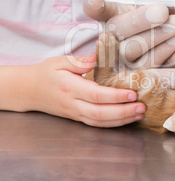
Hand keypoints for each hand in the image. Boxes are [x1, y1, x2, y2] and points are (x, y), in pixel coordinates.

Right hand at [0, 56, 144, 126]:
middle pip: (100, 113)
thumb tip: (100, 56)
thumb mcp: (60, 61)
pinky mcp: (78, 118)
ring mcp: (75, 114)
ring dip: (122, 120)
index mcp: (69, 87)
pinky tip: (128, 119)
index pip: (95, 94)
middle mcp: (72, 104)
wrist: (28, 91)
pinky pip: (97, 124)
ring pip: (100, 122)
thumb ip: (81, 60)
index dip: (115, 96)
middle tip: (142, 106)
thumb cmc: (46, 73)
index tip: (133, 93)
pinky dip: (114, 124)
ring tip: (140, 114)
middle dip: (123, 111)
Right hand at [83, 0, 174, 68]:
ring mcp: (123, 59)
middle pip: (117, 29)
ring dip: (156, 35)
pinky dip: (166, 49)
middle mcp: (112, 38)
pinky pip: (149, 64)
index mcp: (113, 16)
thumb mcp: (161, 5)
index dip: (94, 2)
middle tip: (162, 10)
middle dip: (139, 19)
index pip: (97, 8)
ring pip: (132, 48)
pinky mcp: (139, 75)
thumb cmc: (166, 19)